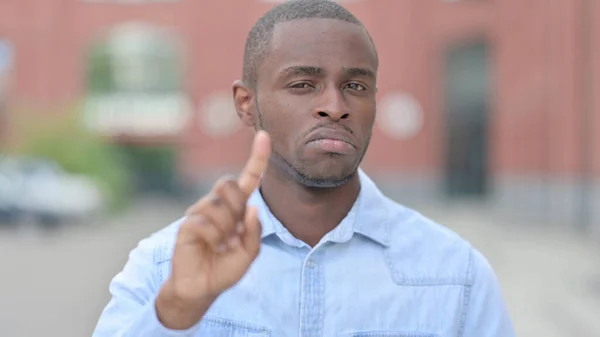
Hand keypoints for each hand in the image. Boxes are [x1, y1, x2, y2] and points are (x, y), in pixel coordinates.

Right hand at [156, 131, 270, 329]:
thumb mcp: (248, 254)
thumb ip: (254, 233)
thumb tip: (253, 208)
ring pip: (219, 205)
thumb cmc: (224, 269)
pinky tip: (211, 248)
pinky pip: (205, 222)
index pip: (248, 179)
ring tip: (221, 245)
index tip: (264, 136)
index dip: (257, 158)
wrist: (200, 288)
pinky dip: (213, 238)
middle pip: (229, 184)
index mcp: (236, 209)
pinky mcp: (188, 224)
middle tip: (233, 234)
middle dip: (236, 208)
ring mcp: (201, 212)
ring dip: (225, 230)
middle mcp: (217, 205)